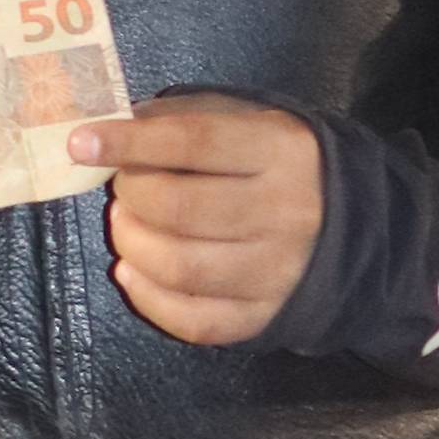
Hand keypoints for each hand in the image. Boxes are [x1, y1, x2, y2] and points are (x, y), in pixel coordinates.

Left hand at [72, 95, 327, 344]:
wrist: (357, 226)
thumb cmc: (279, 165)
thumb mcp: (248, 122)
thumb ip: (184, 119)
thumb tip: (114, 130)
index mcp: (281, 151)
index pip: (195, 142)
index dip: (130, 142)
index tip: (80, 142)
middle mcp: (286, 213)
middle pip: (179, 208)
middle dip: (131, 195)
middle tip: (122, 188)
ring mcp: (277, 272)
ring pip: (180, 267)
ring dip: (132, 244)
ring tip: (126, 226)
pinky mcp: (265, 317)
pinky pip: (193, 320)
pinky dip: (148, 298)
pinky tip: (131, 271)